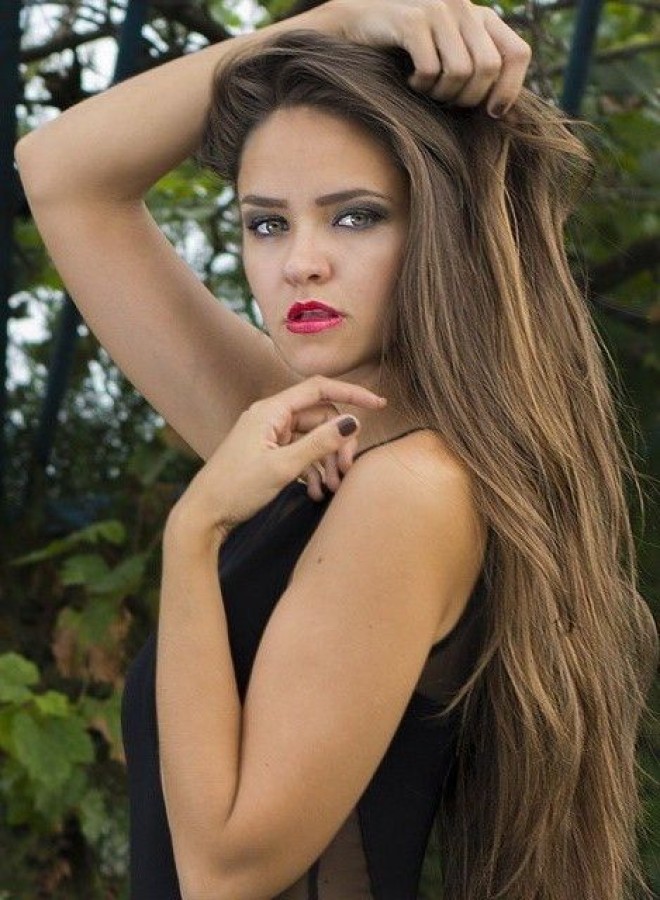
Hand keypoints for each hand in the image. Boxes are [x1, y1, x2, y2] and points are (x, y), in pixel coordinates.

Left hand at [168, 376, 386, 539]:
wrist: (204, 515)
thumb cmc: (236, 488)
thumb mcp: (283, 467)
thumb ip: (319, 443)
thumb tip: (353, 421)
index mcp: (271, 411)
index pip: (319, 389)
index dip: (352, 393)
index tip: (379, 404)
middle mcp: (271, 417)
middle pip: (320, 419)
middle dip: (338, 444)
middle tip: (346, 471)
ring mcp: (269, 436)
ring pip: (313, 439)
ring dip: (327, 462)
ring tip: (331, 488)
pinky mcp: (268, 453)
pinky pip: (300, 454)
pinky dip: (312, 470)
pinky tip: (316, 493)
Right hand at [309, 0, 530, 115]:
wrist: (361, 26)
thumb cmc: (410, 55)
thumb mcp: (451, 61)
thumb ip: (480, 77)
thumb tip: (509, 116)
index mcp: (483, 18)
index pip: (519, 53)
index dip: (510, 88)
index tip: (493, 113)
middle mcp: (466, 8)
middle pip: (488, 68)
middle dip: (468, 98)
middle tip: (446, 100)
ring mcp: (439, 10)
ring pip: (460, 72)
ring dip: (441, 93)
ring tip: (427, 89)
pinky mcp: (412, 20)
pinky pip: (430, 70)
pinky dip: (420, 85)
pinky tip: (410, 80)